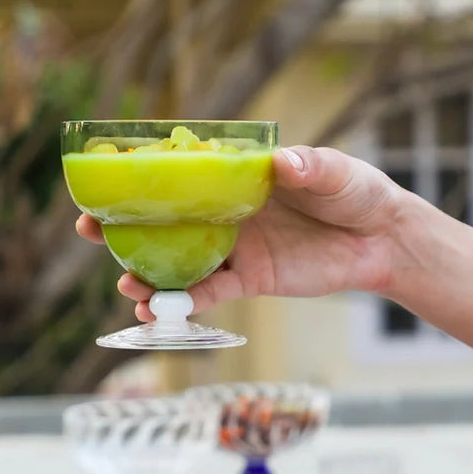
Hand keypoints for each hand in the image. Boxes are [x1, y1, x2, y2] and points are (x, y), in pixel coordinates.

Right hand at [75, 145, 403, 321]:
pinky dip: (183, 302)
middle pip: (165, 217)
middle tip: (89, 229)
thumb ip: (309, 167)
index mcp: (236, 175)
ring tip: (126, 282)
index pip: (179, 171)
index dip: (139, 174)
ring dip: (147, 271)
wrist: (383, 240)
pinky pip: (209, 292)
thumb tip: (283, 163)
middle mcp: (226, 210)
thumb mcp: (336, 172)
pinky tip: (157, 310)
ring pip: (179, 259)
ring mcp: (234, 246)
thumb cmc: (357, 192)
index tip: (101, 177)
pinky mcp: (250, 278)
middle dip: (124, 224)